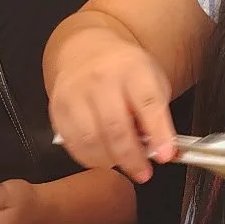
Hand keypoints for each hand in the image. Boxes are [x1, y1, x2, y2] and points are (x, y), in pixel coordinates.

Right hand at [46, 26, 175, 181]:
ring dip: (110, 160)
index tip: (166, 155)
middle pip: (116, 126)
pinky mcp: (58, 108)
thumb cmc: (124, 71)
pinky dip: (89, 158)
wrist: (86, 51)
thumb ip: (157, 114)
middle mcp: (102, 79)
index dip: (159, 134)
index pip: (148, 104)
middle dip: (132, 157)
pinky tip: (102, 158)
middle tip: (143, 172)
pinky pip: (73, 142)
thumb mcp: (152, 80)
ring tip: (122, 165)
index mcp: (133, 69)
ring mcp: (76, 93)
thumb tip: (160, 150)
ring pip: (91, 138)